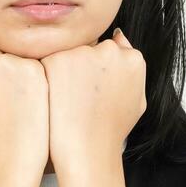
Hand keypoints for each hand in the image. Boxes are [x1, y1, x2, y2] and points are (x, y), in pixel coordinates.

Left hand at [39, 27, 145, 167]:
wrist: (87, 148)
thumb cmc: (112, 129)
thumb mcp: (138, 100)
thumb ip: (132, 68)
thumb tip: (119, 38)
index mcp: (133, 59)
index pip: (113, 50)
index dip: (100, 71)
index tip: (94, 90)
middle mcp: (110, 50)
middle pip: (91, 47)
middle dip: (83, 65)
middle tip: (79, 95)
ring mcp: (83, 52)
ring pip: (70, 52)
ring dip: (65, 69)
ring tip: (66, 99)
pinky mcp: (57, 58)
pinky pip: (50, 60)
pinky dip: (48, 76)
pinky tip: (54, 97)